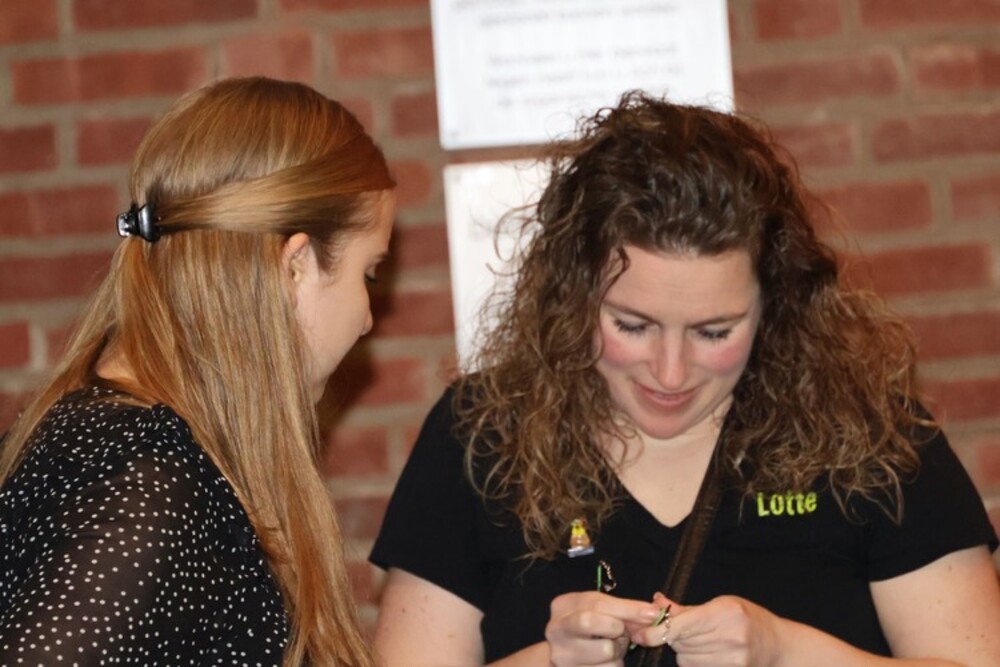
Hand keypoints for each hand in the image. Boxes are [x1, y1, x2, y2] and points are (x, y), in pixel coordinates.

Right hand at [545, 590, 663, 666]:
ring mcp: (561, 656)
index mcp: (562, 606)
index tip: (652, 614)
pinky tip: (605, 661)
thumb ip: (625, 610)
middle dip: (614, 627)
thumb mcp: (602, 612)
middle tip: (620, 632)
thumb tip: (654, 614)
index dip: (627, 608)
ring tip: (611, 647)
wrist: (569, 655)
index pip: (596, 603)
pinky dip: (614, 665)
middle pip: (589, 622)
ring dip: (618, 651)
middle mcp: (555, 630)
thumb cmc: (590, 628)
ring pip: (604, 651)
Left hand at [630, 593, 783, 666]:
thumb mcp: (721, 604)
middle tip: (679, 630)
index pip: (680, 626)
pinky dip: (694, 662)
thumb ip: (686, 608)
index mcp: (724, 613)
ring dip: (683, 651)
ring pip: (685, 658)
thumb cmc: (748, 619)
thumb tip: (656, 602)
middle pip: (680, 642)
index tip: (639, 634)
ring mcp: (732, 659)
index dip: (655, 631)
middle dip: (672, 637)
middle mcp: (729, 637)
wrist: (778, 647)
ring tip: (702, 641)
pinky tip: (707, 654)